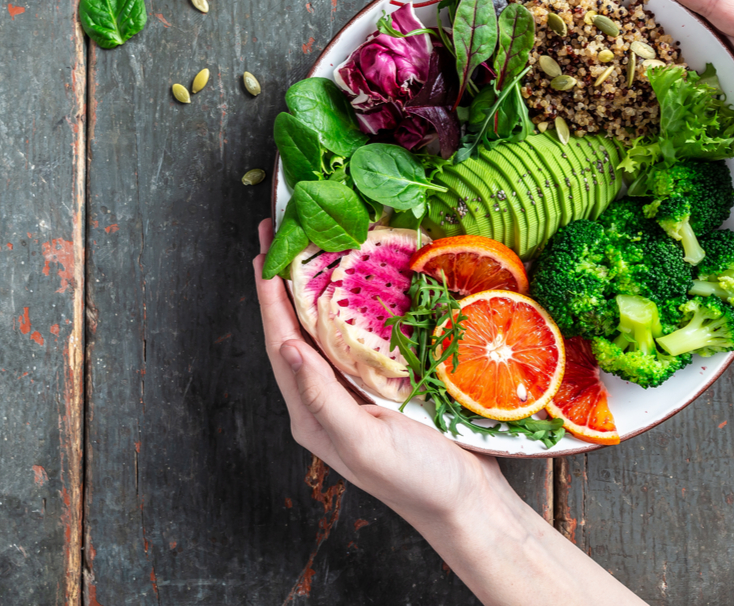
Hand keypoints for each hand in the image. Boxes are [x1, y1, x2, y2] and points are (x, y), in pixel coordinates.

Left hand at [252, 219, 508, 525]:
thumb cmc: (418, 481)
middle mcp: (326, 398)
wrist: (471, 505)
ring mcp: (356, 390)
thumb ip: (323, 397)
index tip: (262, 249)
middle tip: (279, 228)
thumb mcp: (365, 442)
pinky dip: (354, 300)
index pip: (281, 342)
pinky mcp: (387, 383)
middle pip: (296, 327)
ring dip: (316, 283)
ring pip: (326, 326)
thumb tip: (287, 346)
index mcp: (311, 412)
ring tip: (311, 241)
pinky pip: (361, 333)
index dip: (268, 295)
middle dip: (284, 279)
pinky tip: (359, 277)